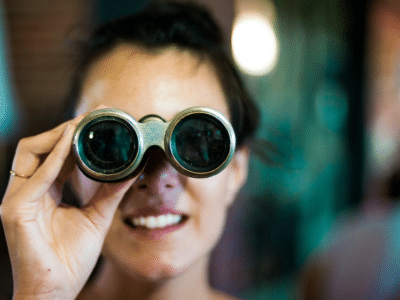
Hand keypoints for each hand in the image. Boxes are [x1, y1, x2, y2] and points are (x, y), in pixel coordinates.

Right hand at [1, 112, 134, 299]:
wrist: (56, 291)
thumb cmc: (70, 258)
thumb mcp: (97, 217)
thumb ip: (111, 193)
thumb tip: (132, 170)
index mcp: (44, 193)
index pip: (54, 155)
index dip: (73, 136)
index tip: (97, 122)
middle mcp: (27, 192)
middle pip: (38, 147)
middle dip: (64, 129)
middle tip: (92, 117)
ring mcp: (17, 200)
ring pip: (30, 153)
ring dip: (57, 136)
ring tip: (82, 124)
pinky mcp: (14, 211)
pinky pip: (35, 177)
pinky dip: (54, 158)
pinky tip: (71, 142)